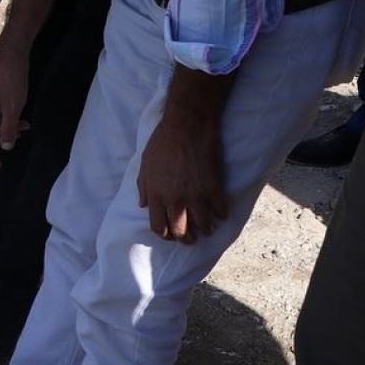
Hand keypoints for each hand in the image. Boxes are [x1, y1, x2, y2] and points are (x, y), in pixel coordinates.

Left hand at [136, 113, 229, 243]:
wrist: (187, 125)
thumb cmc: (163, 141)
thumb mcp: (145, 163)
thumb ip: (142, 186)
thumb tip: (142, 205)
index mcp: (154, 193)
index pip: (158, 226)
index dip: (165, 235)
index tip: (172, 235)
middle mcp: (173, 199)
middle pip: (180, 232)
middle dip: (186, 239)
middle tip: (192, 237)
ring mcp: (195, 195)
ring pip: (204, 227)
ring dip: (207, 230)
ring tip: (209, 227)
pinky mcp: (214, 188)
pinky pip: (221, 211)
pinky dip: (222, 214)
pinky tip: (221, 211)